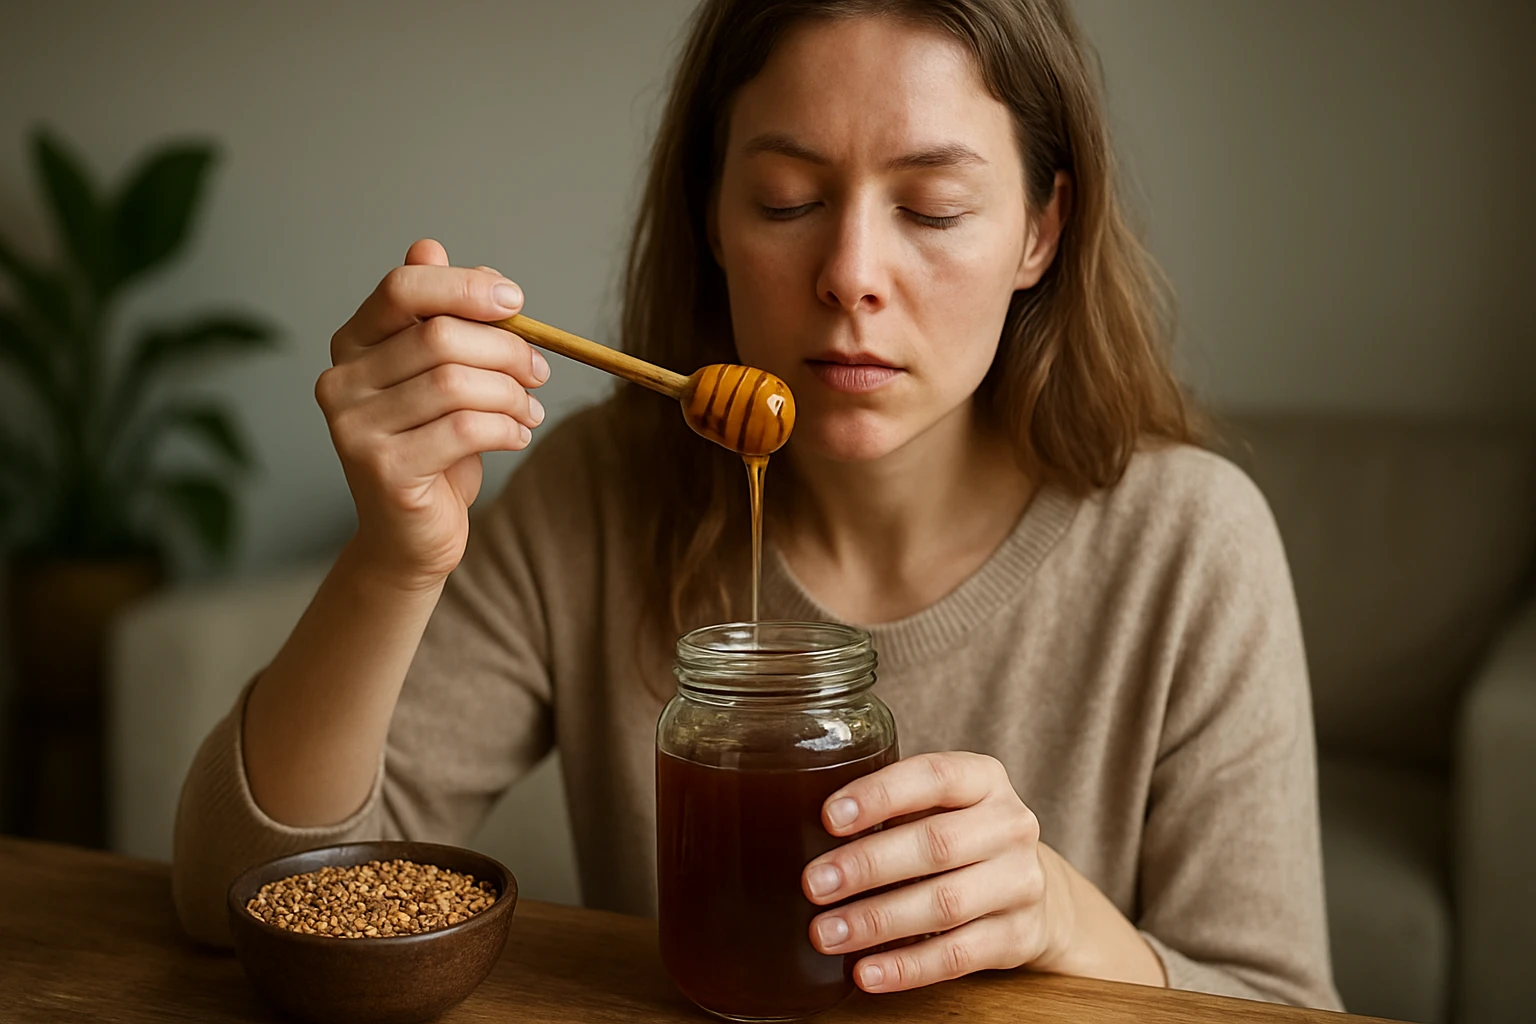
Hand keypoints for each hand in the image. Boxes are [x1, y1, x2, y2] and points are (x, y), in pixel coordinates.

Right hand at [317, 238, 549, 588]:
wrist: (411, 535)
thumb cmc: (433, 446)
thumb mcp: (441, 374)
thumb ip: (440, 316)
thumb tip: (432, 248)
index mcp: (353, 343)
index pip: (403, 288)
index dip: (465, 287)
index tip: (516, 302)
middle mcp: (340, 380)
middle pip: (441, 337)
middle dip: (507, 350)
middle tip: (539, 372)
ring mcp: (354, 428)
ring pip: (457, 384)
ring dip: (512, 394)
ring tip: (530, 409)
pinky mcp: (383, 470)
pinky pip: (464, 430)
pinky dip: (507, 428)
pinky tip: (518, 435)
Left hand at [801, 751, 1072, 992]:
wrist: (1029, 889)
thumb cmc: (959, 837)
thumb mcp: (937, 807)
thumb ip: (889, 809)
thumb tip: (799, 832)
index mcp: (984, 780)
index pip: (934, 776)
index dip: (880, 795)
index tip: (828, 817)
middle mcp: (1010, 826)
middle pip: (936, 844)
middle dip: (867, 865)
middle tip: (814, 885)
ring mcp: (1020, 882)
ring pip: (945, 903)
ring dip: (877, 921)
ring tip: (827, 933)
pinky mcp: (1018, 936)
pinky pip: (958, 956)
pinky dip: (907, 968)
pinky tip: (866, 971)